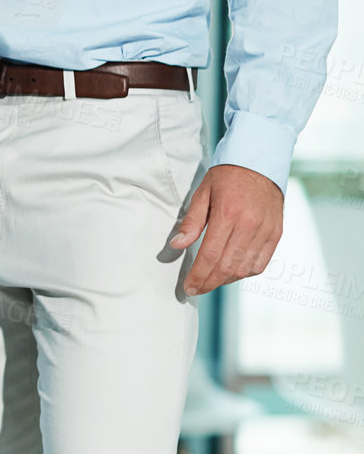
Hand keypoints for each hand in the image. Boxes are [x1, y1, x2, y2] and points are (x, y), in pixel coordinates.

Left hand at [167, 164, 284, 295]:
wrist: (259, 163)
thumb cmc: (226, 177)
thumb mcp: (203, 193)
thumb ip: (191, 222)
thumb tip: (176, 245)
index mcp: (228, 214)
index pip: (210, 255)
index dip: (199, 275)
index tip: (189, 287)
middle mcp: (249, 226)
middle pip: (227, 266)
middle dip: (209, 282)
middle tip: (196, 289)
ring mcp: (265, 231)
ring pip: (245, 268)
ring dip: (226, 280)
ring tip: (211, 282)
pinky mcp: (276, 234)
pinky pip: (261, 263)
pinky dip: (245, 272)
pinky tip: (232, 273)